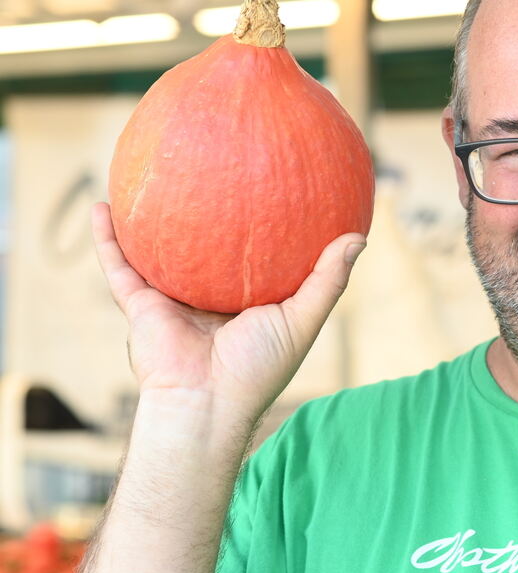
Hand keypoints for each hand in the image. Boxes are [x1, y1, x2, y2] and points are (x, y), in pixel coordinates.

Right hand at [92, 202, 365, 429]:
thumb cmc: (258, 368)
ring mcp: (172, 300)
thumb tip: (359, 237)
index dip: (263, 226)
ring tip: (148, 177)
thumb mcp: (303, 319)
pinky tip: (102, 204)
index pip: (256, 257)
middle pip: (204, 249)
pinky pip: (119, 265)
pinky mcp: (141, 306)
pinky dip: (108, 238)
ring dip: (147, 219)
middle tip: (211, 168)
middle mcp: (208, 298)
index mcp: (247, 302)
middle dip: (204, 213)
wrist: (205, 404)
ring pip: (156, 251)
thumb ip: (329, 280)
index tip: (273, 187)